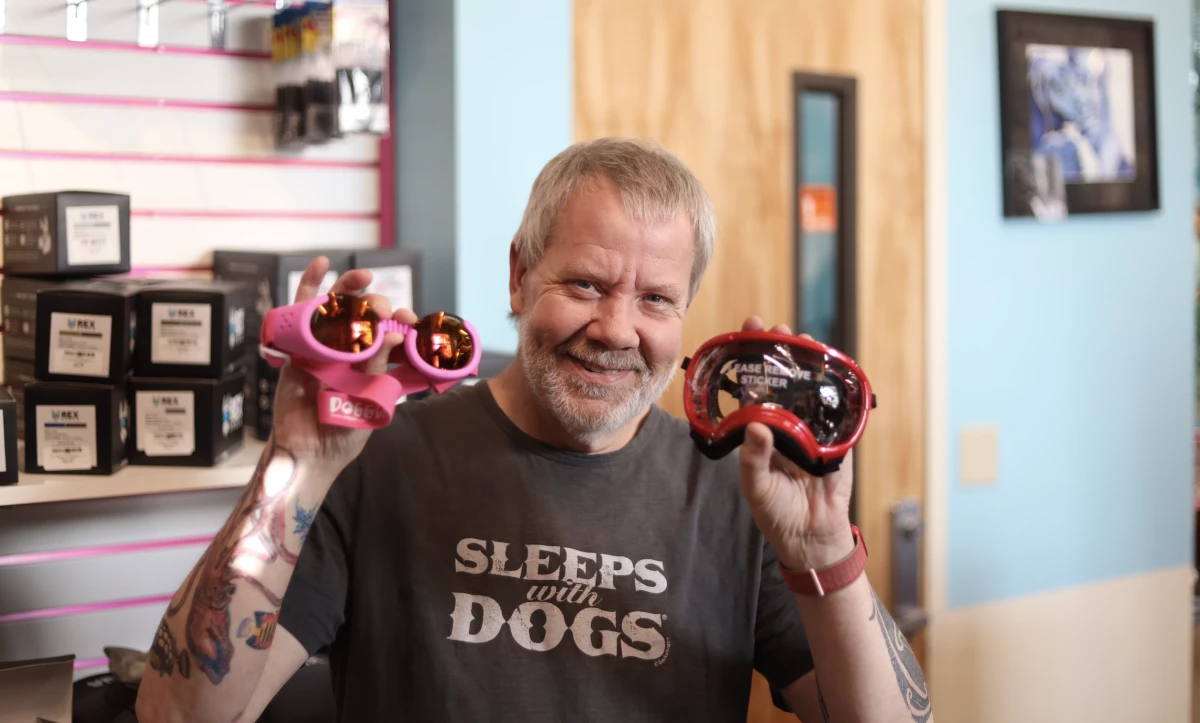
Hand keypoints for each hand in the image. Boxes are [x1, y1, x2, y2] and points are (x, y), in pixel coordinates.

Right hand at [268, 256, 417, 476]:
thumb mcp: (368, 403)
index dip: (404, 326)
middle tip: (387, 312)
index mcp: (377, 365)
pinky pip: (303, 311)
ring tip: (365, 277)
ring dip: (351, 289)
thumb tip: (388, 336)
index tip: (414, 324)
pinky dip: (311, 286)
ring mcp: (326, 347)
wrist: (310, 454)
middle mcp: (353, 352)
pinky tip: (322, 264)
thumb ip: (376, 370)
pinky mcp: (299, 347)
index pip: (393, 336)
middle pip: (367, 318)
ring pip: (339, 309)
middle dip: (380, 309)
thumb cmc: (344, 434)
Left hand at [736, 316, 855, 570]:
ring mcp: (812, 427)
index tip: (745, 332)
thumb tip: (756, 428)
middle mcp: (784, 422)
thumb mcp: (756, 487)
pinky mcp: (837, 436)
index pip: (751, 386)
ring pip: (809, 387)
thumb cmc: (776, 512)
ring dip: (808, 362)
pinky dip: (837, 389)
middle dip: (779, 351)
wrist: (813, 537)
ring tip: (803, 339)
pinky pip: (838, 409)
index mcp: (759, 429)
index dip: (748, 359)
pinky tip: (832, 368)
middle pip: (781, 378)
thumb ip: (754, 459)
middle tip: (776, 328)